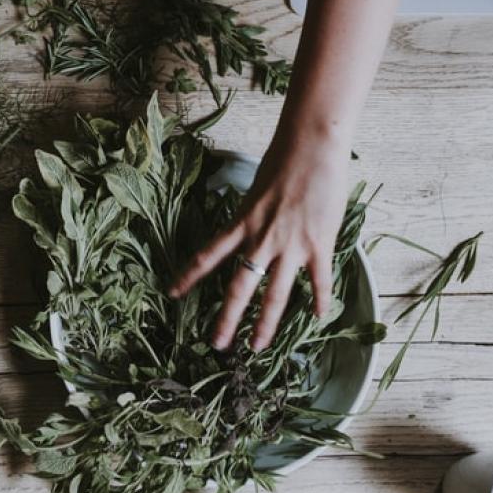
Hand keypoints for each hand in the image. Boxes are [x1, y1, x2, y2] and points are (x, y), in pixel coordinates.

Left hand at [168, 133, 348, 351]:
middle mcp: (261, 239)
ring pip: (275, 295)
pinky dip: (320, 301)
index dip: (188, 276)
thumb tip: (252, 227)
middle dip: (226, 319)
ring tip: (257, 346)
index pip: (208, 255)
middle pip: (239, 287)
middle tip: (217, 345)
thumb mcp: (256, 190)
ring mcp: (290, 245)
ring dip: (265, 324)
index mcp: (242, 223)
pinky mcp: (318, 244)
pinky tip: (318, 318)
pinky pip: (318, 281)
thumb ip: (252, 214)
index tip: (172, 294)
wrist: (312, 146)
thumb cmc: (284, 159)